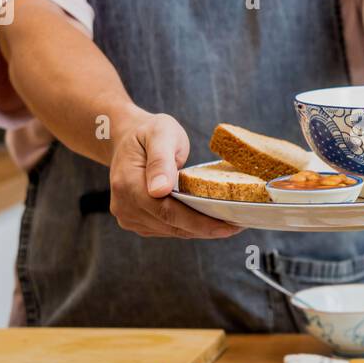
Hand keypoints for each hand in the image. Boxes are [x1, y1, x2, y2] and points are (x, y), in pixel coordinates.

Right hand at [108, 112, 242, 239]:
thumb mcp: (160, 133)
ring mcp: (128, 216)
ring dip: (200, 229)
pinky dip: (189, 226)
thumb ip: (161, 160)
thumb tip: (160, 190)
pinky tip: (208, 219)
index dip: (200, 223)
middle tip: (238, 225)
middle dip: (207, 228)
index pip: (168, 212)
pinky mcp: (137, 221)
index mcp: (128, 184)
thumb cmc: (149, 132)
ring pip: (172, 230)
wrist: (126, 137)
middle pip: (172, 225)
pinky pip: (168, 229)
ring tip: (229, 222)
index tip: (228, 226)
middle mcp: (125, 206)